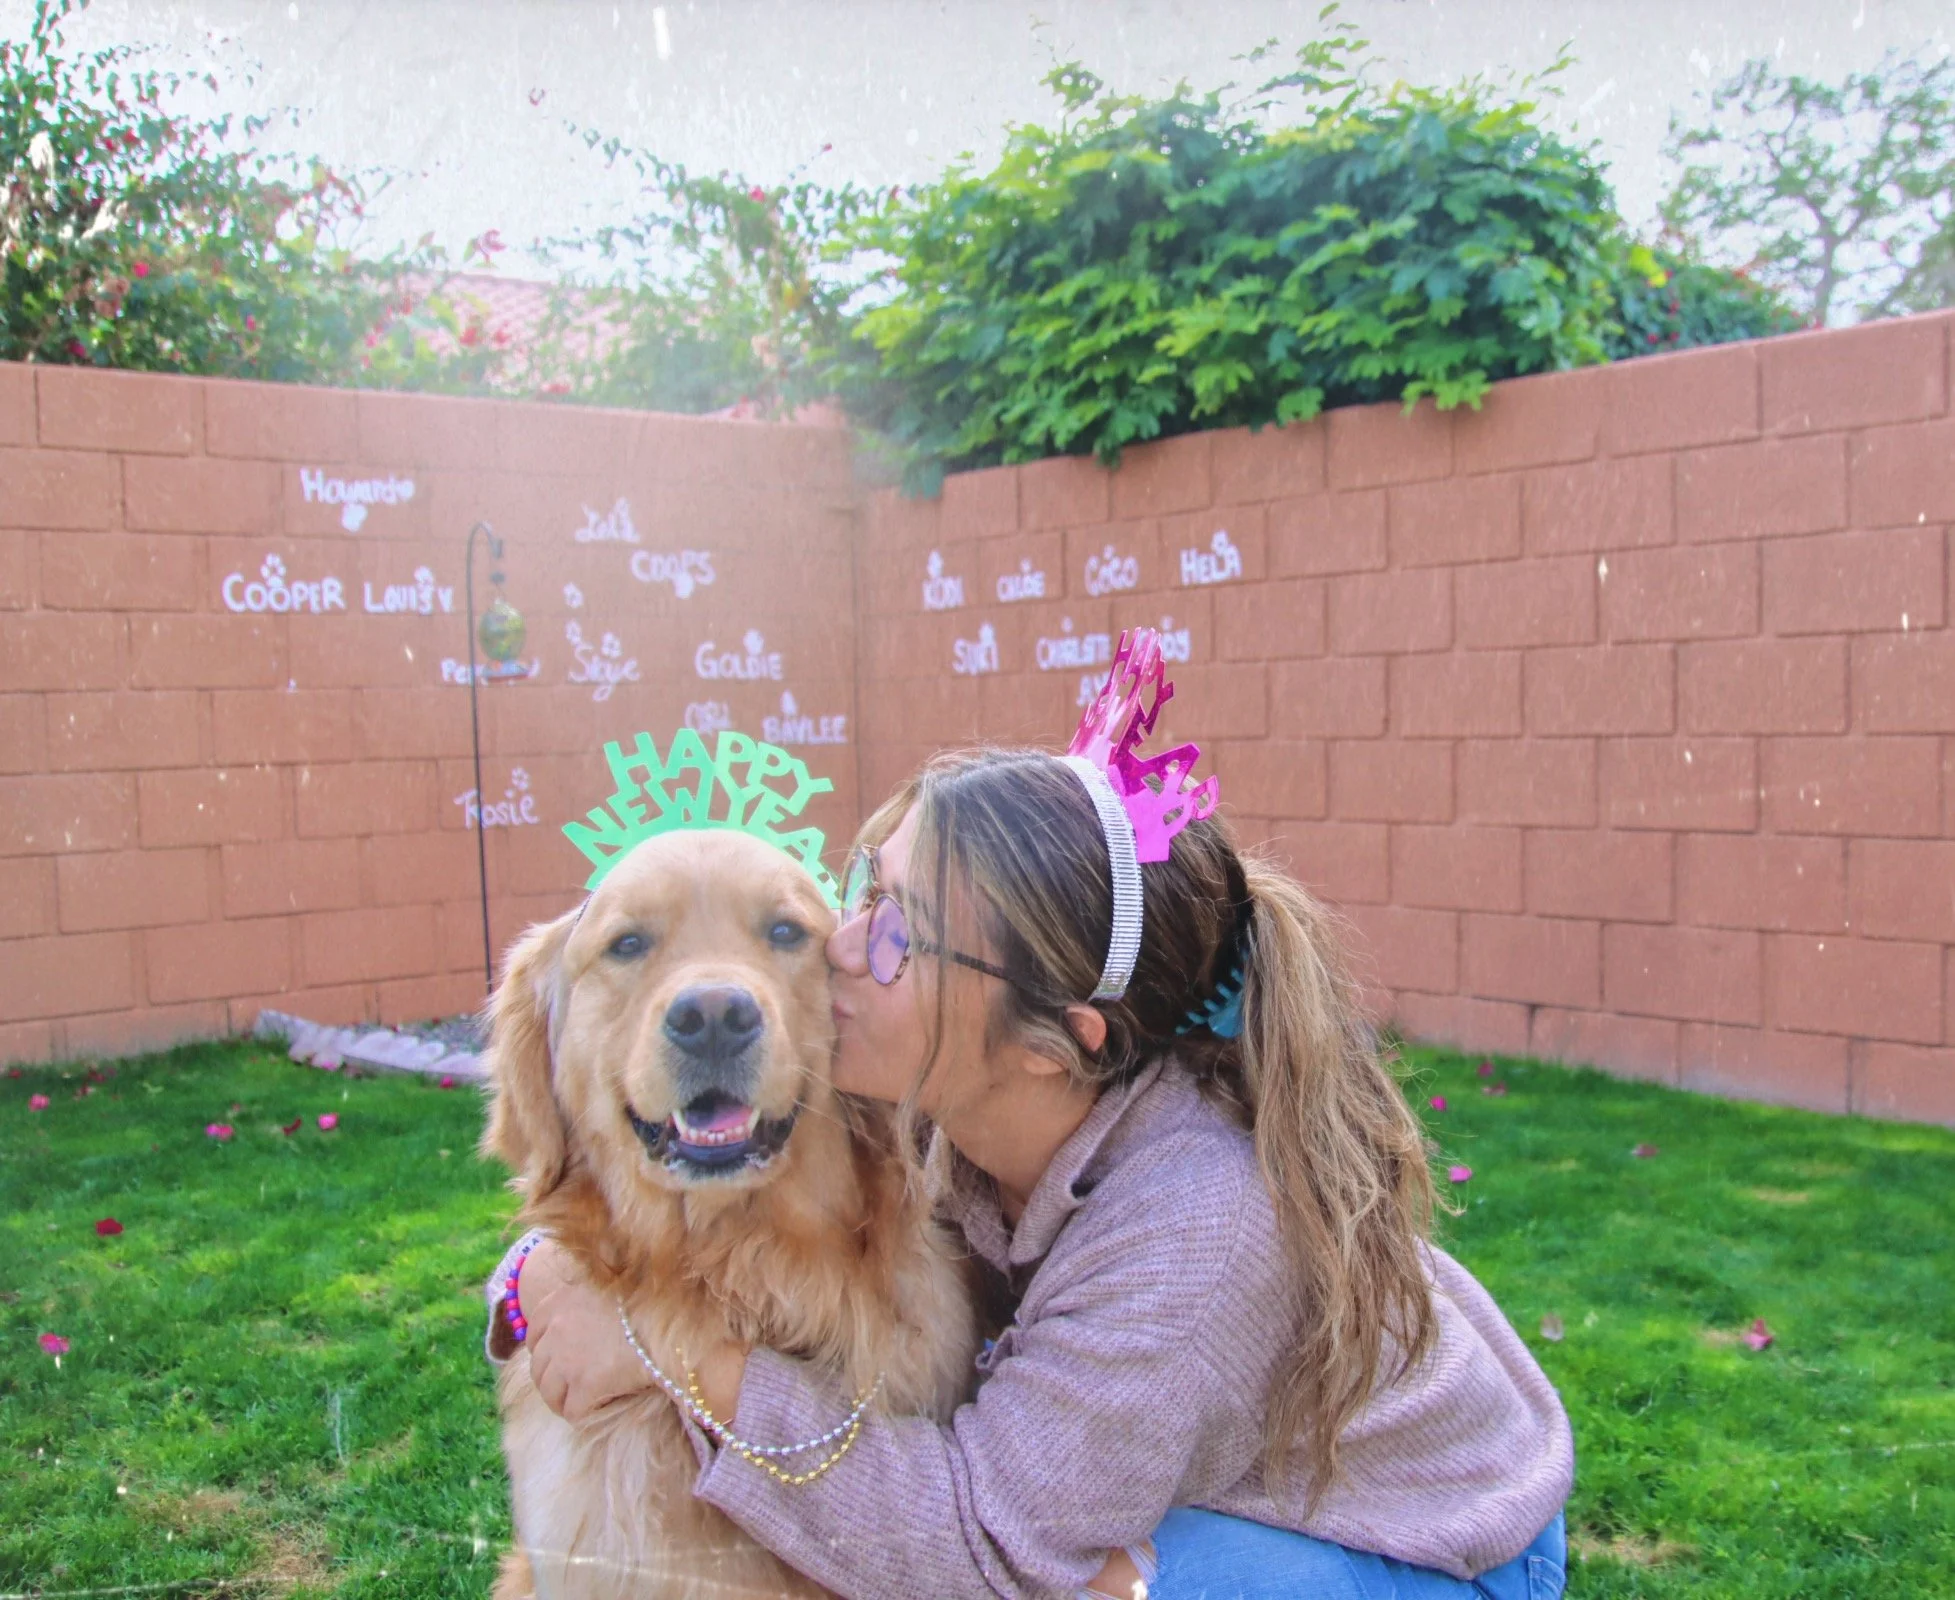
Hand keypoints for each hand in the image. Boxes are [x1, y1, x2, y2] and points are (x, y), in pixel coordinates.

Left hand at [519, 1239, 655, 1422]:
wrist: (670, 1318)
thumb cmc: (647, 1296)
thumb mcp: (606, 1281)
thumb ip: (583, 1293)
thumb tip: (581, 1298)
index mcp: (555, 1303)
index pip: (534, 1335)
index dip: (548, 1351)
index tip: (562, 1359)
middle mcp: (554, 1331)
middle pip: (538, 1368)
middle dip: (552, 1380)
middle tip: (571, 1387)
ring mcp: (567, 1360)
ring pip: (550, 1393)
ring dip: (563, 1400)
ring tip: (581, 1402)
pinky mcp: (584, 1386)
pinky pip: (572, 1410)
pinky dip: (582, 1414)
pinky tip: (597, 1408)